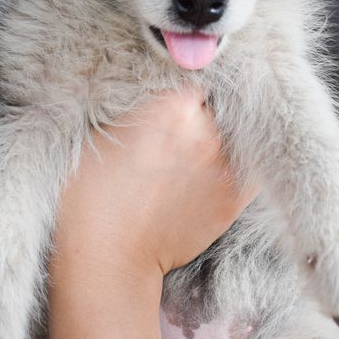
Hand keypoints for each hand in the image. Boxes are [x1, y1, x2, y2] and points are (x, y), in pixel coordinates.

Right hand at [52, 89, 258, 284]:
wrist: (106, 259)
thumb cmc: (88, 196)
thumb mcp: (96, 130)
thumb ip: (132, 102)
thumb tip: (151, 91)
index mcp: (171, 105)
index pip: (191, 80)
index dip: (177, 91)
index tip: (167, 103)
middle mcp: (206, 131)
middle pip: (214, 107)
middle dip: (198, 115)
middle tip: (174, 134)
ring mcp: (224, 166)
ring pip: (234, 136)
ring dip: (218, 140)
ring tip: (191, 155)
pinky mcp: (234, 199)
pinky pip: (250, 169)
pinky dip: (239, 165)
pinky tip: (213, 171)